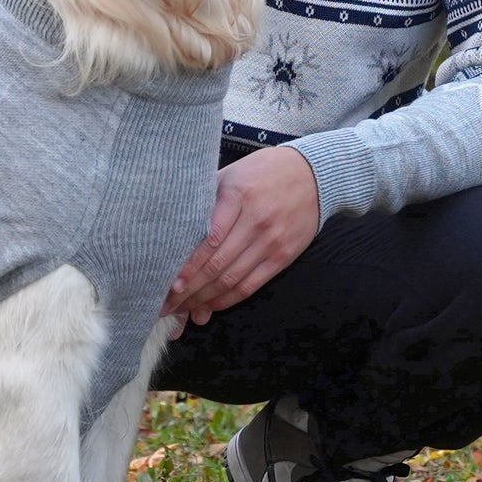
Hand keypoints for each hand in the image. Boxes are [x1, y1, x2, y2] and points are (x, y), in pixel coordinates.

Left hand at [161, 146, 320, 325]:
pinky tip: (211, 305)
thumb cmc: (263, 172)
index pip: (208, 240)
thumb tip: (176, 231)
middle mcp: (255, 221)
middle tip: (167, 305)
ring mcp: (271, 241)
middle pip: (217, 264)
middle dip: (189, 290)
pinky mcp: (283, 257)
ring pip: (232, 279)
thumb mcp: (231, 174)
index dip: (187, 266)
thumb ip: (206, 199)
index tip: (168, 283)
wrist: (313, 175)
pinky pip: (252, 285)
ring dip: (205, 299)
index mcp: (238, 196)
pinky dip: (229, 299)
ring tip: (183, 310)